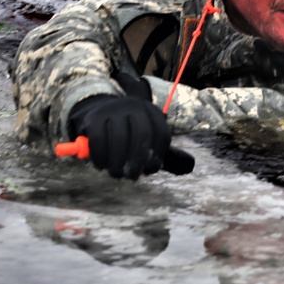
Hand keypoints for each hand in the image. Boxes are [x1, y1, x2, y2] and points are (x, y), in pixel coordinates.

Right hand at [67, 95, 193, 179]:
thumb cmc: (128, 131)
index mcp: (151, 110)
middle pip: (142, 135)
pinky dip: (100, 157)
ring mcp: (113, 110)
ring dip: (118, 163)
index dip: (158, 155)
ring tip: (117, 174)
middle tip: (134, 176)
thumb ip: (164, 151)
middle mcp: (134, 106)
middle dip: (139, 160)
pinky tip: (102, 165)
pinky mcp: (94, 118)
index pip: (161, 133)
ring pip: (119, 140)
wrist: (100, 111)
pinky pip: (98, 141)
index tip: (151, 170)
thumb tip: (189, 166)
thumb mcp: (147, 135)